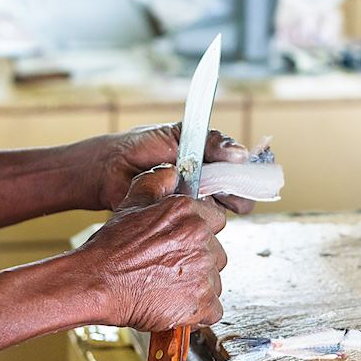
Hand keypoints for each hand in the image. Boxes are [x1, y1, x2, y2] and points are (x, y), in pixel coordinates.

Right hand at [80, 165, 227, 331]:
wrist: (97, 283)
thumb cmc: (111, 249)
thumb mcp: (130, 204)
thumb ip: (155, 184)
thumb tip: (172, 173)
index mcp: (189, 213)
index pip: (216, 220)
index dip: (201, 233)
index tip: (184, 245)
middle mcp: (201, 239)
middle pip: (217, 253)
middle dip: (199, 262)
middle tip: (170, 269)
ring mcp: (204, 272)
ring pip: (215, 281)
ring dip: (198, 287)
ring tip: (168, 288)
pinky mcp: (203, 302)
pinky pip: (214, 310)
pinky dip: (198, 313)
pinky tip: (176, 307)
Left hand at [92, 123, 254, 213]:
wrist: (110, 167)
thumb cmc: (142, 147)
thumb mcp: (180, 135)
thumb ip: (212, 142)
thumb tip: (242, 155)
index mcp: (214, 166)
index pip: (246, 175)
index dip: (250, 175)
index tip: (244, 169)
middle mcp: (210, 189)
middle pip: (241, 198)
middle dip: (236, 192)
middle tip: (221, 184)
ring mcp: (197, 208)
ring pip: (222, 215)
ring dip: (213, 202)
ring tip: (195, 189)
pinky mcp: (180, 224)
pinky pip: (197, 226)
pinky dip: (193, 215)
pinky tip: (181, 203)